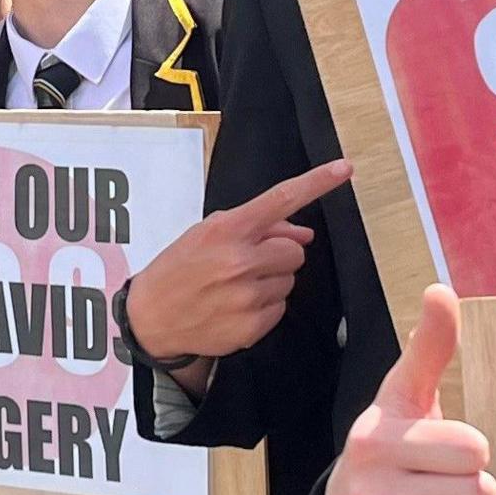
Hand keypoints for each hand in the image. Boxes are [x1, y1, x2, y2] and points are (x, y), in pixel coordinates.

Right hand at [120, 160, 348, 366]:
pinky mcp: (252, 326)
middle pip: (295, 251)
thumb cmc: (179, 269)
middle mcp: (240, 261)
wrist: (151, 317)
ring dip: (271, 281)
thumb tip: (304, 235)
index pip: (281, 198)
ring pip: (289, 280)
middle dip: (279, 254)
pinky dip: (264, 306)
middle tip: (249, 262)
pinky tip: (236, 306)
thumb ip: (258, 228)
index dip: (317, 182)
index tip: (344, 168)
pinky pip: (280, 308)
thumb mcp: (207, 233)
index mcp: (228, 230)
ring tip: (236, 286)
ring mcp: (247, 296)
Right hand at [324, 287, 495, 494]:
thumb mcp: (406, 398)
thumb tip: (441, 289)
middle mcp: (369, 493)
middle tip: (441, 489)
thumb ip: (430, 347)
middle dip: (473, 492)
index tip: (443, 453)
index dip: (470, 451)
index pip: (475, 451)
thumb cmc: (392, 450)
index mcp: (376, 441)